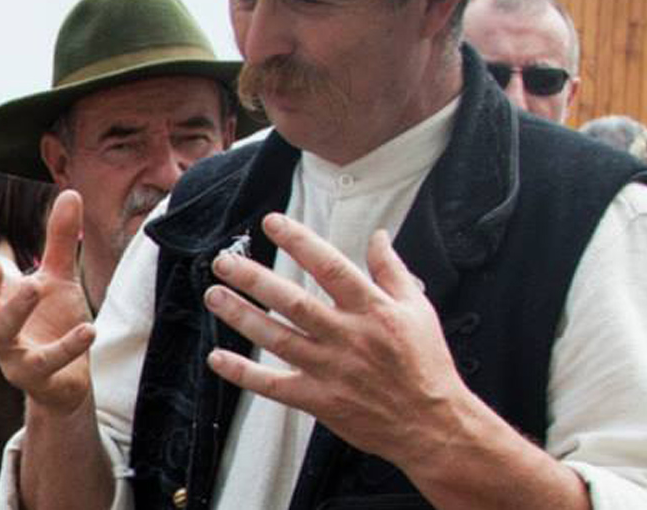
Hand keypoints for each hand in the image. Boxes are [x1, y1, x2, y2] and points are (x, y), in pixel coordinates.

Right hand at [0, 189, 95, 413]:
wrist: (68, 377)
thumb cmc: (53, 322)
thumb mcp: (60, 277)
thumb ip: (61, 240)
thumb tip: (71, 192)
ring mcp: (12, 354)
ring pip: (1, 335)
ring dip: (15, 310)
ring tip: (36, 286)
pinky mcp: (34, 376)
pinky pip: (46, 362)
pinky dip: (67, 346)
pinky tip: (89, 329)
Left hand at [203, 213, 468, 468]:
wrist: (432, 424)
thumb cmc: (427, 363)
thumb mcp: (418, 309)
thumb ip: (393, 271)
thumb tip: (378, 236)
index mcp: (371, 309)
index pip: (329, 266)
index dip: (299, 242)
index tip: (272, 222)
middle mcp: (346, 336)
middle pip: (292, 302)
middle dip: (254, 279)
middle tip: (223, 261)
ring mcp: (330, 370)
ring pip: (277, 338)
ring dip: (241, 316)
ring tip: (214, 295)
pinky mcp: (319, 401)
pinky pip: (274, 386)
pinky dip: (243, 373)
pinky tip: (217, 358)